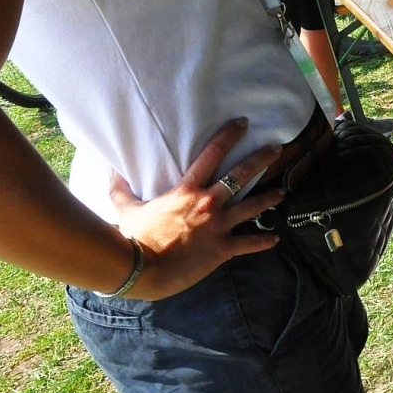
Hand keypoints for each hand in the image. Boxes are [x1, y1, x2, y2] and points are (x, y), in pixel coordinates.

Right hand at [107, 118, 286, 300]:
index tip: (242, 123)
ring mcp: (218, 226)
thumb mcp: (125, 208)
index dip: (229, 136)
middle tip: (278, 149)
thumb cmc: (134, 238)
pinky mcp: (223, 249)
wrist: (142, 269)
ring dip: (269, 198)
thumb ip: (121, 188)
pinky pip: (249, 243)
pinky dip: (263, 241)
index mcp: (187, 190)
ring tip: (281, 193)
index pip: (212, 154)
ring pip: (252, 206)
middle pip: (241, 175)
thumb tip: (111, 169)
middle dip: (261, 159)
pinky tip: (275, 239)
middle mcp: (208, 203)